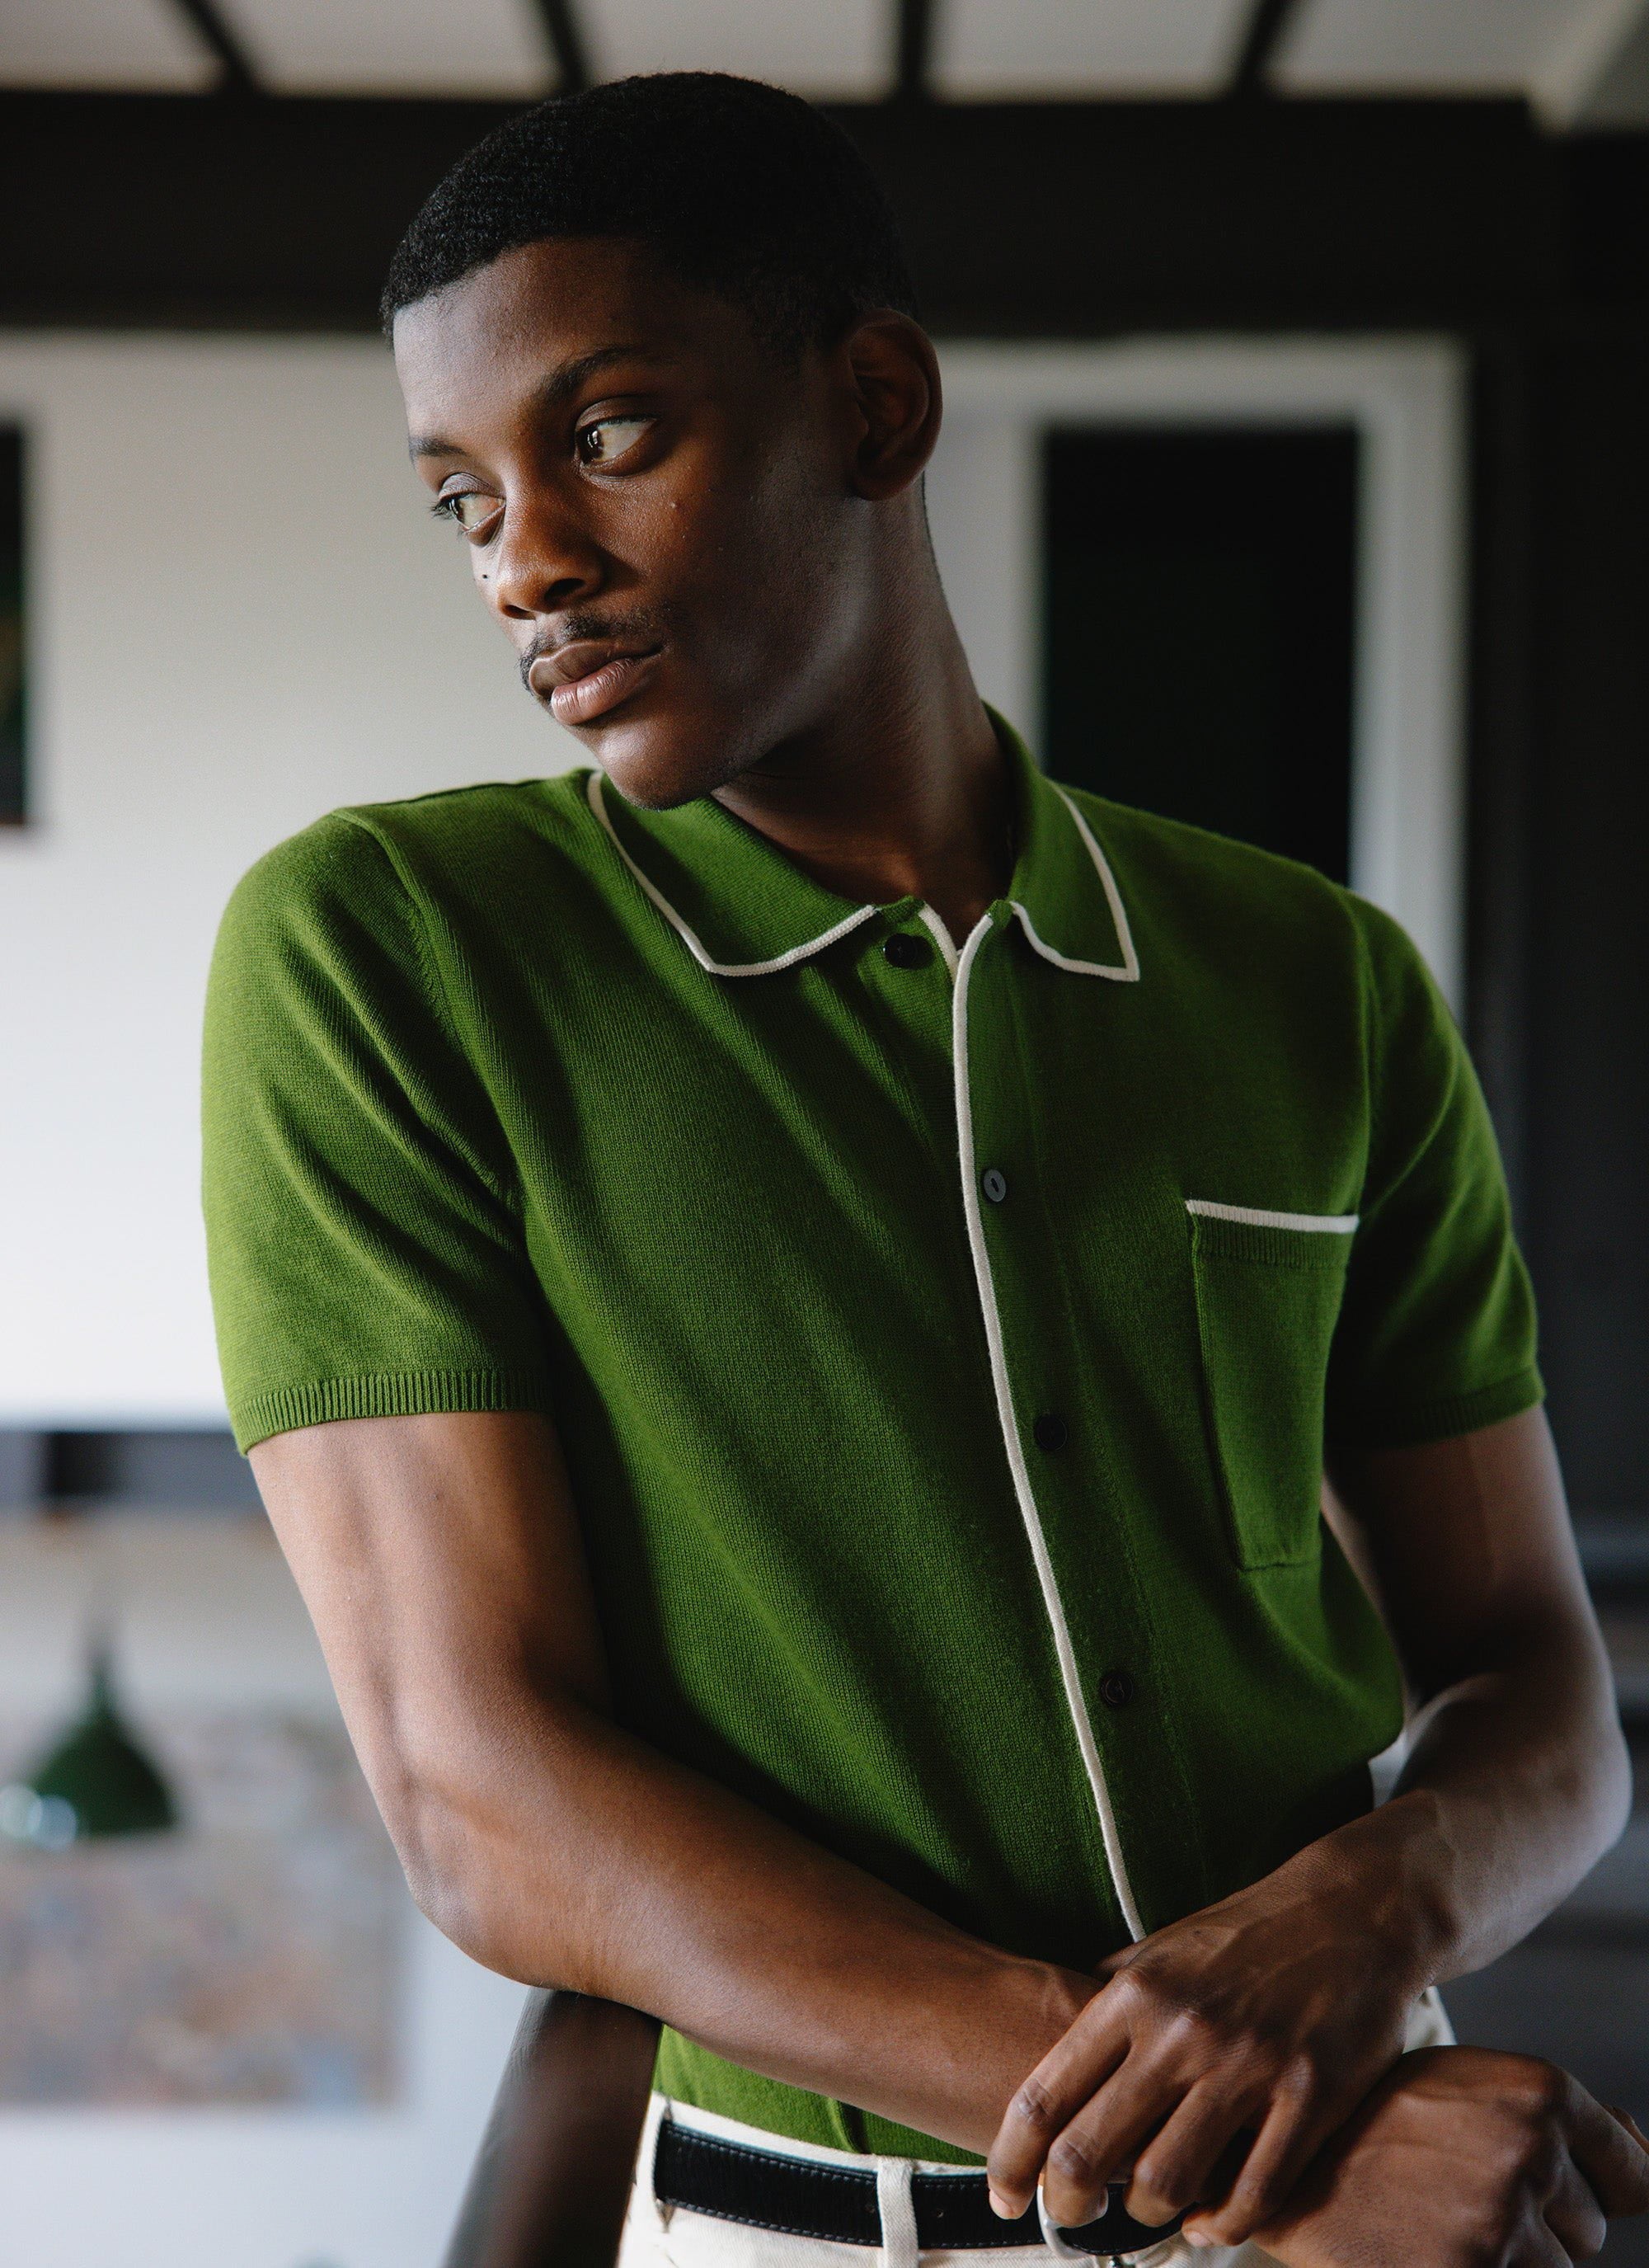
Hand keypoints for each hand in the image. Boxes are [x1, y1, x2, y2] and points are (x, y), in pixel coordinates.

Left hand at [986, 1844, 1428, 2239]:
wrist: (1349, 1911)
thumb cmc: (1246, 1935)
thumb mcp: (1162, 1949)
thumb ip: (1109, 1997)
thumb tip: (1053, 2038)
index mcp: (1134, 1995)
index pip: (1044, 2094)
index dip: (1011, 2159)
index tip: (1002, 2194)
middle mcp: (1181, 2032)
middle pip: (1092, 2152)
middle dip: (1066, 2204)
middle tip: (1070, 2218)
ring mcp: (1247, 2066)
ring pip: (1167, 2183)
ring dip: (1147, 2216)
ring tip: (1147, 2211)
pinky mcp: (1310, 2097)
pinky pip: (1254, 2193)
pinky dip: (1222, 2226)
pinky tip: (1208, 2222)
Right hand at [1230, 2046, 1648, 2266]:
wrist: (1288, 2160)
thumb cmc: (1381, 2120)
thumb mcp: (1468, 2085)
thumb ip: (1555, 2116)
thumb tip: (1644, 2158)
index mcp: (1540, 2092)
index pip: (1636, 2175)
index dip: (1608, 2192)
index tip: (1573, 2195)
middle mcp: (1533, 2149)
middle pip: (1591, 2228)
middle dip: (1544, 2225)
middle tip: (1464, 2196)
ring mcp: (1505, 2216)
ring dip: (1516, 2258)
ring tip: (1445, 2222)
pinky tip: (1434, 2247)